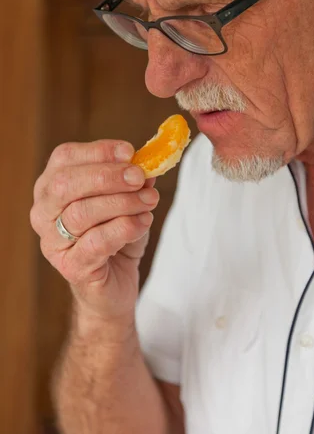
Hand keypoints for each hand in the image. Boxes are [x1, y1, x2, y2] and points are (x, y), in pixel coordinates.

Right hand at [30, 140, 159, 322]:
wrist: (114, 282)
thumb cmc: (116, 235)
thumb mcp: (128, 200)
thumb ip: (133, 181)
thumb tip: (147, 164)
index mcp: (52, 186)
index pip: (65, 157)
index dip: (98, 151)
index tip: (129, 152)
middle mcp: (44, 212)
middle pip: (66, 184)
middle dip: (107, 176)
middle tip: (139, 177)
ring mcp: (53, 242)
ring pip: (82, 213)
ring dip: (122, 203)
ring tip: (149, 201)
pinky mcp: (70, 268)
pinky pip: (96, 243)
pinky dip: (124, 228)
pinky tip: (143, 223)